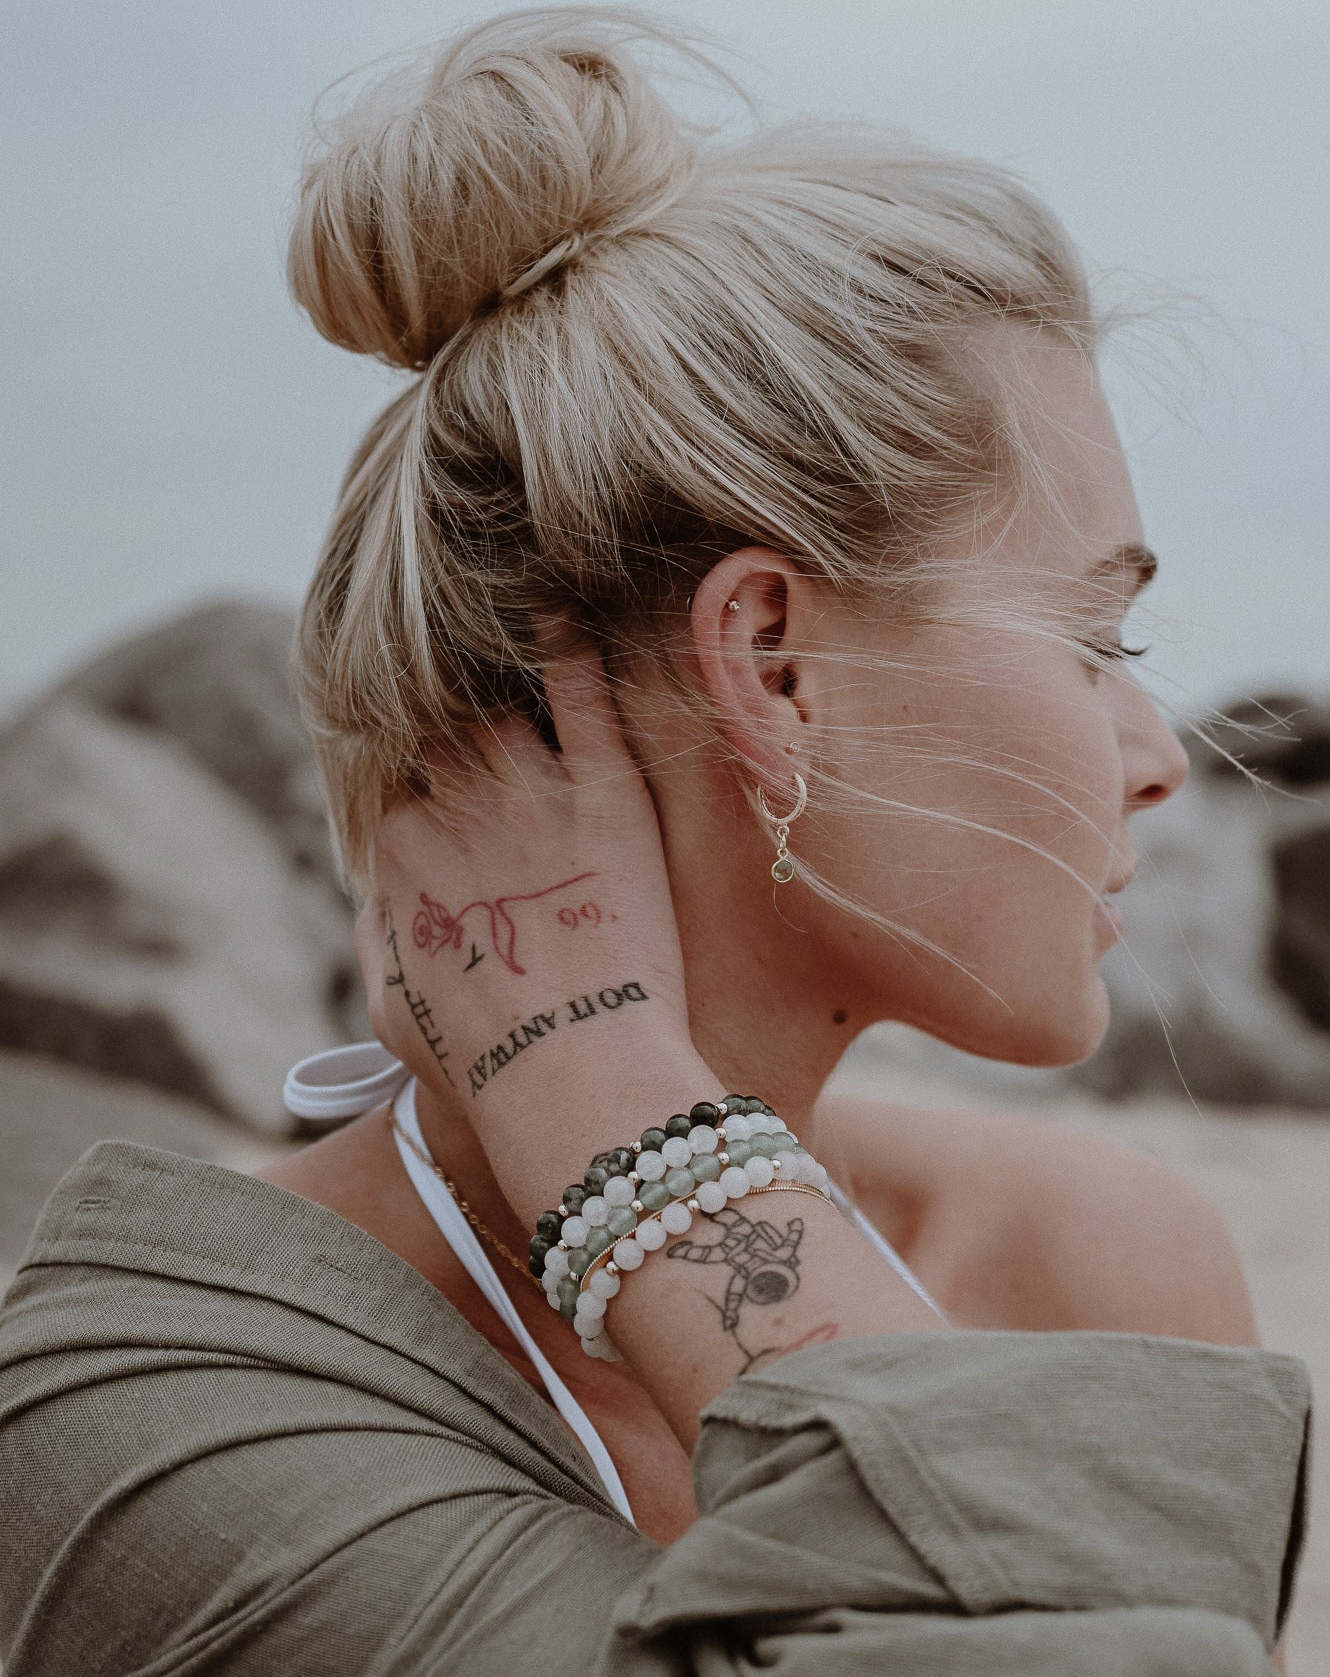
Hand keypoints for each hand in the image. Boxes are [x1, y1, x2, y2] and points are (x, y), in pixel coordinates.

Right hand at [359, 644, 693, 1122]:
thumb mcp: (393, 1011)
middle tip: (463, 663)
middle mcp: (453, 805)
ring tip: (503, 622)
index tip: (423, 737)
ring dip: (498, 664)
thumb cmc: (482, 1064)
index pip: (390, 768)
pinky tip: (564, 602)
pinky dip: (567, 643)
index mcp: (399, 852)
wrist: (571, 1074)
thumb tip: (377, 901)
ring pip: (502, 699)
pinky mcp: (604, 794)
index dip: (407, 749)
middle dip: (446, 693)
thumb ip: (378, 940)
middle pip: (439, 721)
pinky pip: (581, 696)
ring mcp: (529, 792)